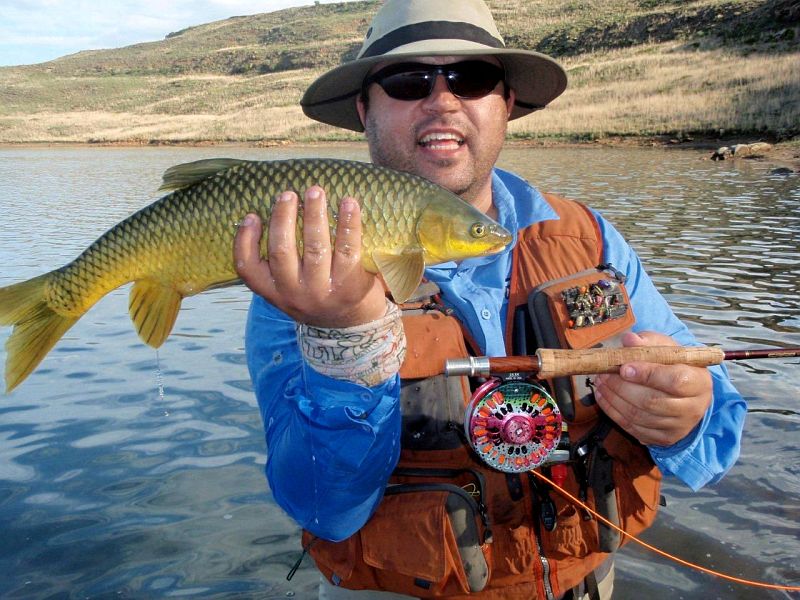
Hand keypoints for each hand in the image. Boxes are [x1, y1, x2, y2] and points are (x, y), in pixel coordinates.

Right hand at [234, 186, 386, 327]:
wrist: (351, 325)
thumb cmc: (316, 293)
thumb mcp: (289, 287)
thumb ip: (278, 263)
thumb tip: (272, 213)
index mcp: (273, 292)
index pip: (248, 269)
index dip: (245, 240)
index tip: (251, 216)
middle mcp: (294, 294)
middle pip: (282, 252)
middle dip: (283, 218)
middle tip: (288, 194)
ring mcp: (322, 292)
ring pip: (315, 248)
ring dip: (314, 215)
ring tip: (315, 191)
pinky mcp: (350, 286)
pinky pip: (347, 250)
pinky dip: (348, 223)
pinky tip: (348, 202)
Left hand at [592, 331, 712, 446]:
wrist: (685, 391)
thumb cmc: (673, 365)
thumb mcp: (665, 347)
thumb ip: (647, 342)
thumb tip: (629, 340)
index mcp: (699, 382)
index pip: (674, 381)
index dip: (647, 375)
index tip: (623, 368)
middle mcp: (693, 408)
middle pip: (652, 402)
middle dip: (622, 388)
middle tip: (603, 374)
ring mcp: (678, 427)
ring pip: (639, 417)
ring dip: (613, 399)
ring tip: (600, 383)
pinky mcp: (663, 439)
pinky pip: (633, 428)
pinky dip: (613, 412)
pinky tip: (603, 397)